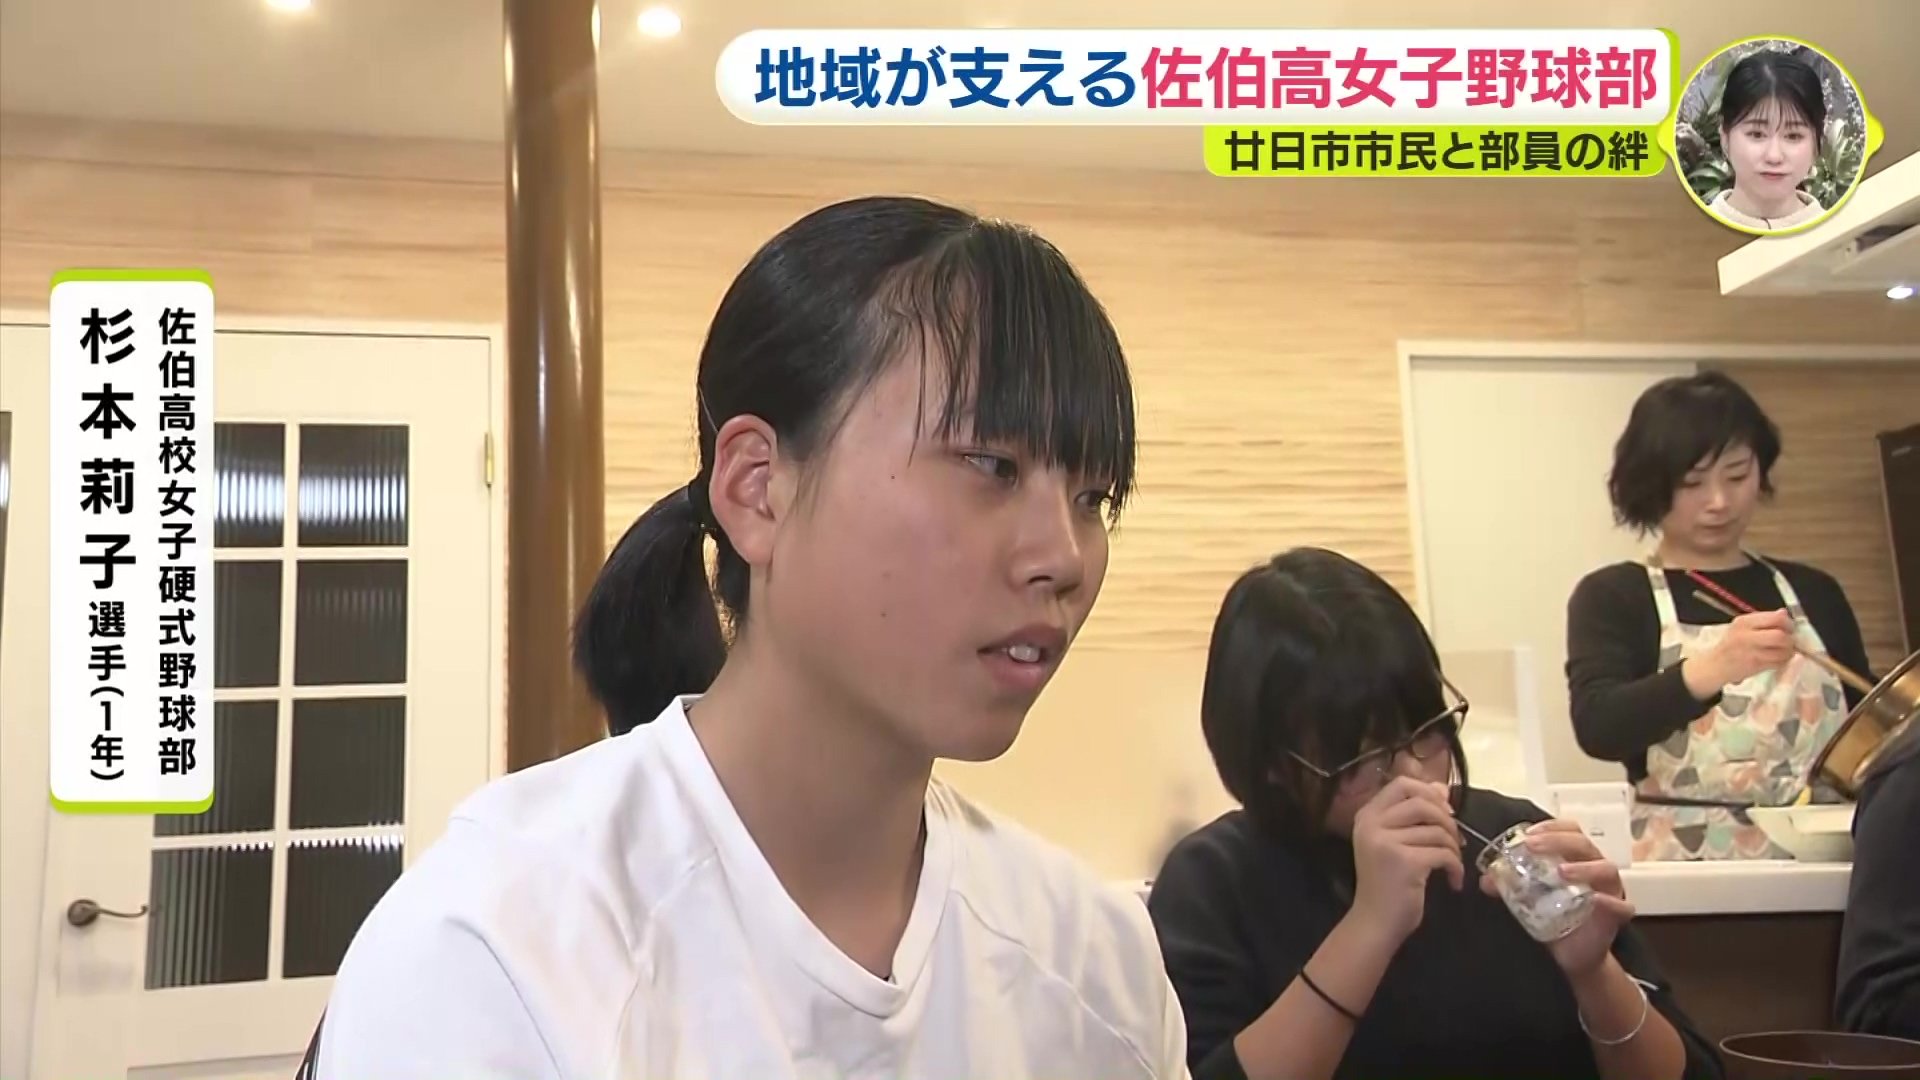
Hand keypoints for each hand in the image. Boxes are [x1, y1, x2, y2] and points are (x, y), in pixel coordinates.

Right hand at [1351, 777, 1464, 943]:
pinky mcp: (1405, 862)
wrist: (1375, 922)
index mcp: (1367, 816)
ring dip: (1454, 848)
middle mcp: (1372, 824)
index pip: (1401, 783)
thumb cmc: (1386, 883)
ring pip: (1437, 830)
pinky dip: (1456, 867)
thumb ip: (1414, 814)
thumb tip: (1442, 787)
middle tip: (1454, 841)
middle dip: (1447, 820)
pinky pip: (1443, 853)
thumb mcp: (1395, 842)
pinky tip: (1453, 881)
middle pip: (1422, 803)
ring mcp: (1386, 842)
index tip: (1443, 812)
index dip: (1428, 792)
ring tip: (1452, 864)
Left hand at [1479, 819, 1634, 977]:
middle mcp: (1595, 868)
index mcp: (1576, 857)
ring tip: (1561, 872)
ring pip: (1605, 868)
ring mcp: (1610, 890)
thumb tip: (1487, 880)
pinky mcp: (1617, 915)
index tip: (1528, 834)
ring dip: (1583, 867)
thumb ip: (1509, 886)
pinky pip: (1621, 906)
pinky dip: (1609, 901)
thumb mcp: (1528, 898)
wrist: (1572, 954)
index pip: (1570, 831)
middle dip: (1557, 841)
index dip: (1551, 828)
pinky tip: (1595, 899)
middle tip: (1533, 846)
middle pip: (1583, 843)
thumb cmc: (1554, 917)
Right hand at [1686, 609, 1794, 695]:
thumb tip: (1784, 613)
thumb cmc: (1731, 645)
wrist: (1715, 665)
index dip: (1787, 623)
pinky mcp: (1755, 666)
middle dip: (1790, 639)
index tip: (1788, 628)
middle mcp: (1746, 635)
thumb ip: (1763, 620)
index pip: (1776, 618)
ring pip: (1782, 651)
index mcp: (1744, 622)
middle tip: (1788, 642)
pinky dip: (1782, 661)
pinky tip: (1776, 660)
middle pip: (1780, 635)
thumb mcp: (1742, 627)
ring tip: (1782, 652)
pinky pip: (1778, 663)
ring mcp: (1751, 652)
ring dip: (1787, 652)